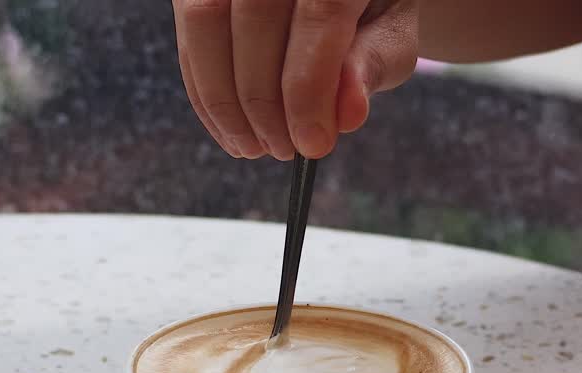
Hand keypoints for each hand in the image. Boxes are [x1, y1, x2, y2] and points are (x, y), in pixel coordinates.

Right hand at [172, 0, 417, 159]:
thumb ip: (371, 65)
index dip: (309, 87)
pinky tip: (232, 129)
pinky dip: (205, 90)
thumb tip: (347, 115)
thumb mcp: (391, 33)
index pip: (319, 13)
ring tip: (254, 146)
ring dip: (224, 100)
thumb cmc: (369, 9)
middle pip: (254, 16)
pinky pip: (190, 32)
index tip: (312, 144)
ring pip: (206, 21)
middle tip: (283, 149)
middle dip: (263, 99)